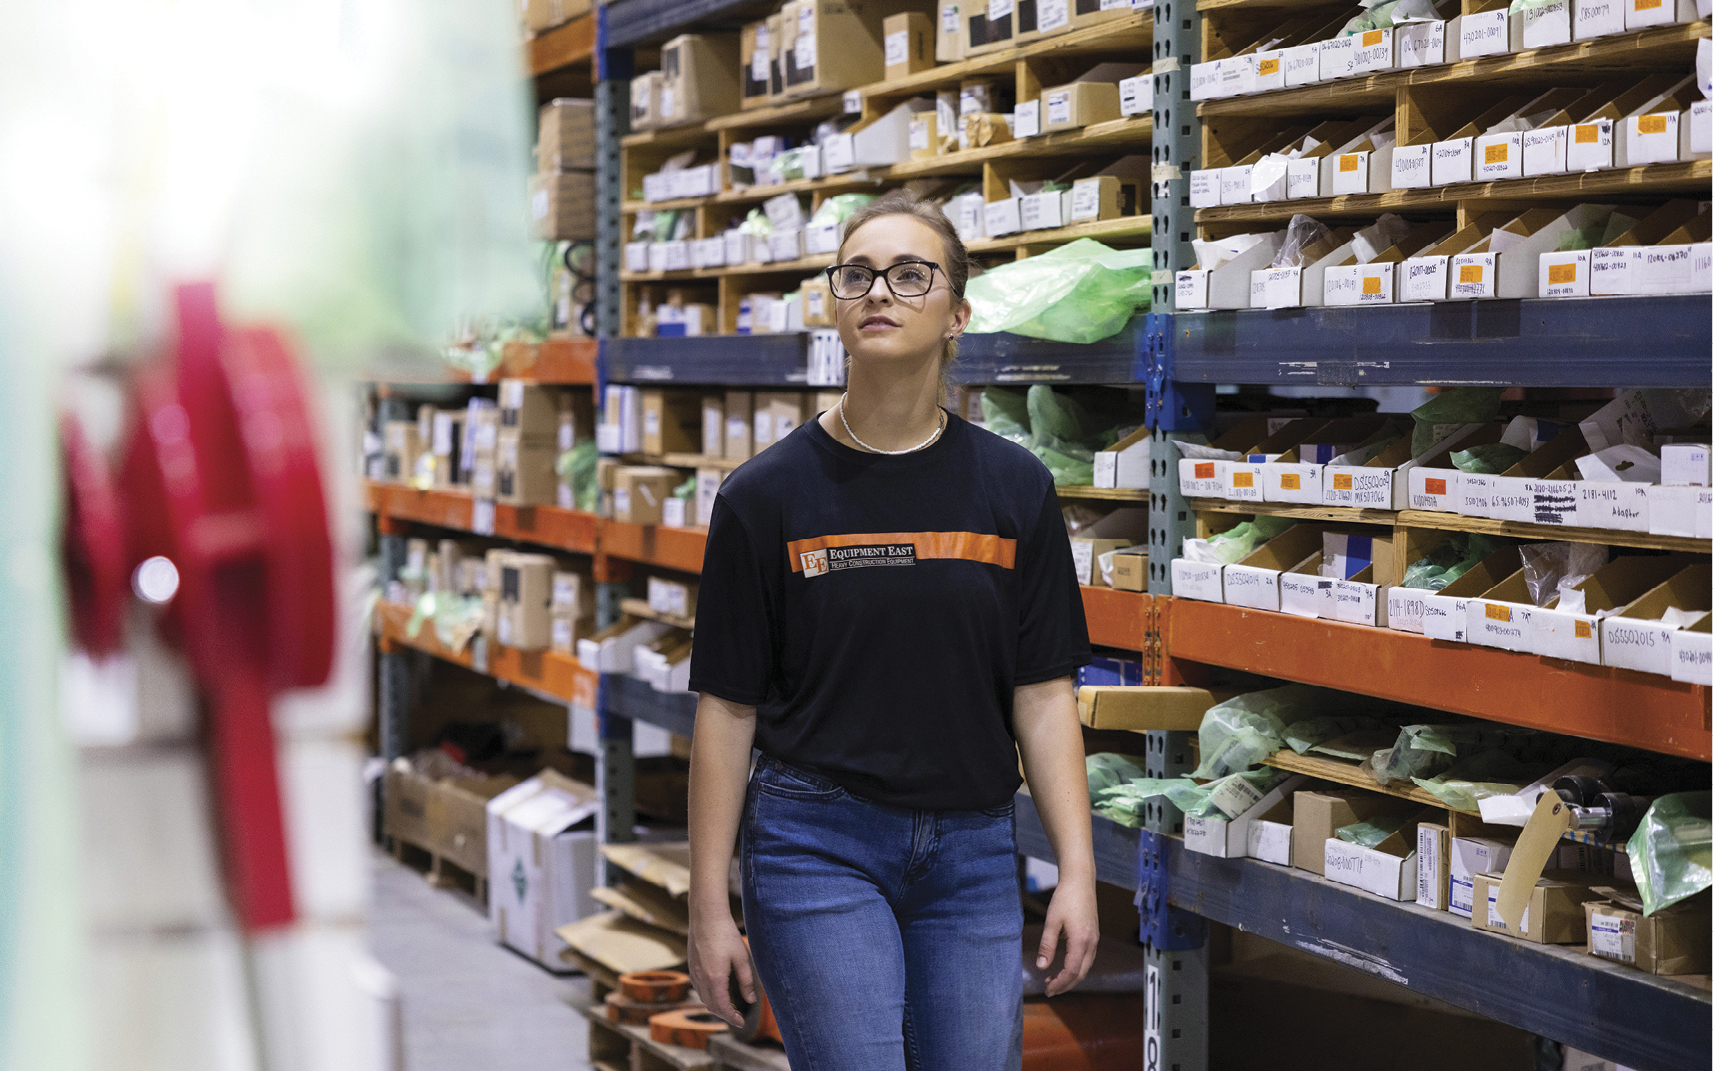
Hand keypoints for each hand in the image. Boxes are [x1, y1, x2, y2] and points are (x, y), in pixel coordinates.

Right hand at [687, 912, 755, 1026]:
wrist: (706, 917)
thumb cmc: (725, 934)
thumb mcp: (741, 957)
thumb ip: (746, 980)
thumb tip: (751, 1000)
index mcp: (715, 979)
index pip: (722, 1007)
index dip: (732, 1018)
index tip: (741, 1022)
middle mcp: (701, 979)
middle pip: (712, 1006)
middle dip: (725, 1015)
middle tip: (738, 1016)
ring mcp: (694, 973)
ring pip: (704, 999)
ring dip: (716, 1006)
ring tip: (730, 1006)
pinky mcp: (692, 967)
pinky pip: (698, 989)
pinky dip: (708, 996)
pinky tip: (717, 992)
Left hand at [1036, 875, 1098, 996]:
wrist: (1080, 881)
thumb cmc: (1065, 898)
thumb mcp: (1051, 921)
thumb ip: (1047, 945)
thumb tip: (1041, 967)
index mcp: (1081, 941)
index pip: (1072, 972)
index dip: (1060, 984)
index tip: (1047, 990)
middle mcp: (1091, 943)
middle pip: (1081, 974)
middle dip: (1065, 985)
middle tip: (1048, 989)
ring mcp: (1095, 940)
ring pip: (1086, 967)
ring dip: (1071, 977)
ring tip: (1053, 980)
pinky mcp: (1093, 935)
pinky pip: (1087, 959)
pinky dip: (1076, 967)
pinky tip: (1064, 966)